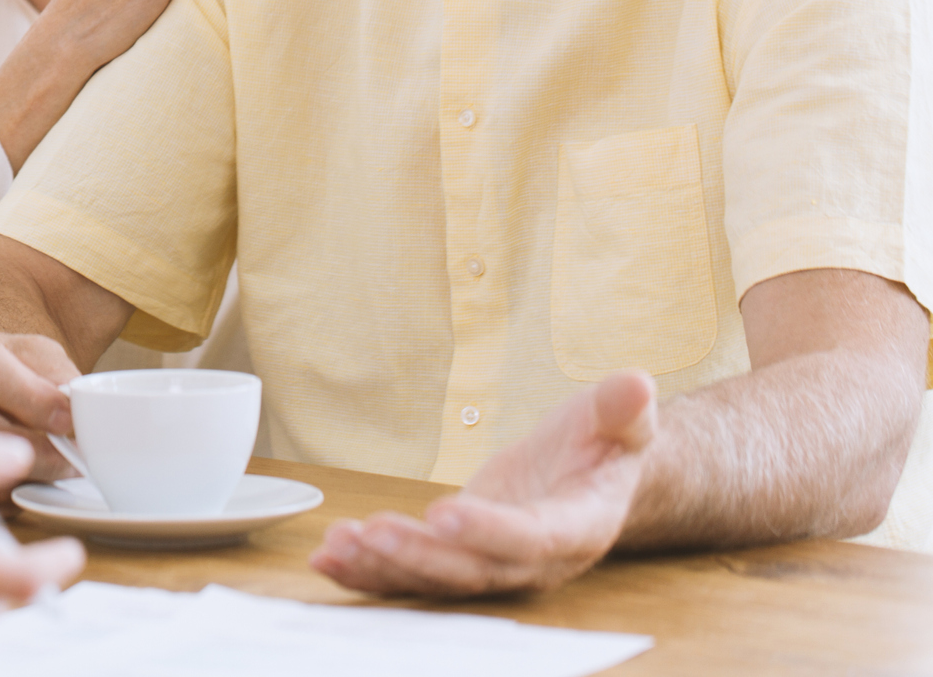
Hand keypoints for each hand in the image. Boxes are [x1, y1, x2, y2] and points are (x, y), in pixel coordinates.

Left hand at [308, 370, 657, 596]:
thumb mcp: (617, 420)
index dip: (491, 530)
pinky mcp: (458, 559)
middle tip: (374, 532)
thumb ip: (622, 408)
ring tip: (339, 544)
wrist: (592, 474)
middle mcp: (532, 561)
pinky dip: (369, 573)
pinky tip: (328, 559)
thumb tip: (635, 383)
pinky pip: (412, 576)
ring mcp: (492, 565)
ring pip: (436, 580)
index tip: (446, 511)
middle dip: (421, 556)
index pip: (533, 538)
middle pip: (474, 570)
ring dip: (385, 567)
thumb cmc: (604, 446)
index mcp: (576, 528)